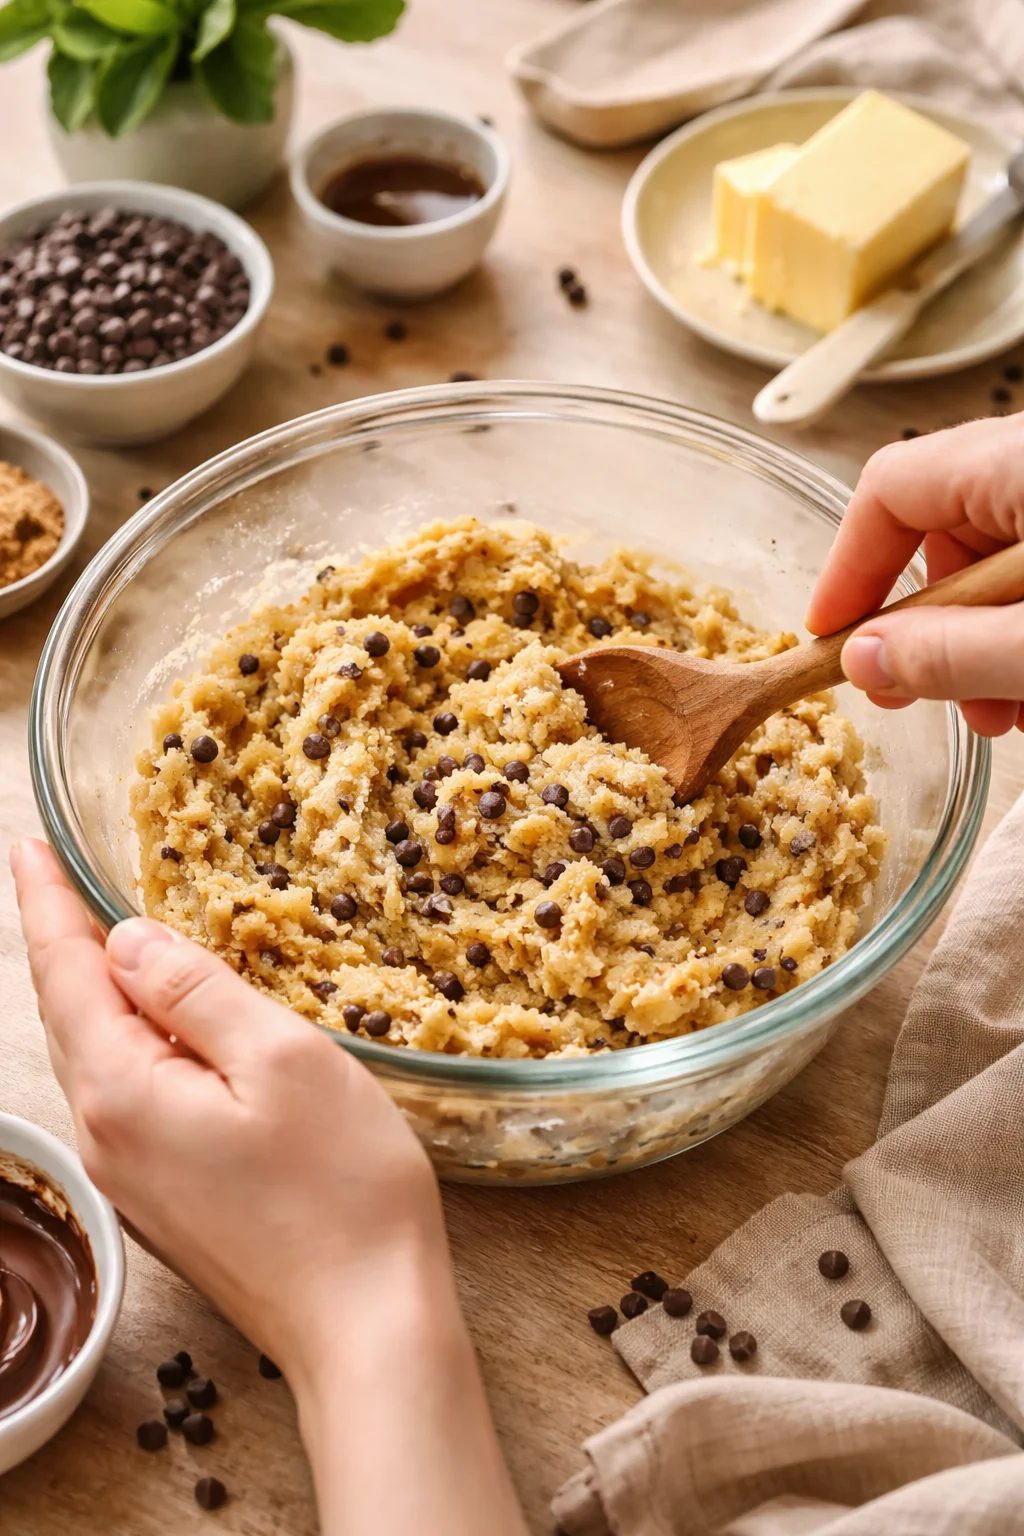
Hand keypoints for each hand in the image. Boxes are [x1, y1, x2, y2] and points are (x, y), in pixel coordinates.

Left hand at [11, 837, 442, 1378]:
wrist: (364, 1326)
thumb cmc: (341, 1189)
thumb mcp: (279, 1059)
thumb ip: (194, 990)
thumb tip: (127, 941)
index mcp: (123, 1090)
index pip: (64, 971)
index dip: (44, 901)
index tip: (25, 844)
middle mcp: (104, 1136)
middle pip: (67, 1015)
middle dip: (61, 942)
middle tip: (58, 876)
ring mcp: (130, 1178)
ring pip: (96, 1059)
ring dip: (97, 993)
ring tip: (107, 939)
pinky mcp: (162, 1202)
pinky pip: (126, 1099)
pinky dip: (130, 1044)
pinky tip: (163, 1031)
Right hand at [806, 413, 1023, 736]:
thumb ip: (953, 653)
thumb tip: (867, 661)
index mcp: (1017, 460)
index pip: (891, 489)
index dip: (849, 570)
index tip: (833, 639)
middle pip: (942, 533)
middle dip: (928, 628)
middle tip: (923, 694)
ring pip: (995, 564)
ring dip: (981, 644)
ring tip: (1004, 712)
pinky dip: (1022, 632)